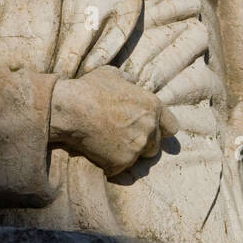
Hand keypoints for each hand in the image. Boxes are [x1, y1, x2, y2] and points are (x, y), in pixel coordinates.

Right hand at [49, 66, 178, 177]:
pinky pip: (119, 168)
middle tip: (123, 138)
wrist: (71, 109)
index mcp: (153, 106)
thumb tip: (130, 80)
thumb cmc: (90, 88)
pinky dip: (110, 164)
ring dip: (128, 154)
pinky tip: (98, 152)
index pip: (171, 127)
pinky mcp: (121, 163)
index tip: (151, 131)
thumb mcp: (113, 74)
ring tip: (109, 145)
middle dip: (142, 143)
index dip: (161, 129)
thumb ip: (127, 80)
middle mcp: (149, 128)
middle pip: (155, 146)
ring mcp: (136, 147)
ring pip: (138, 159)